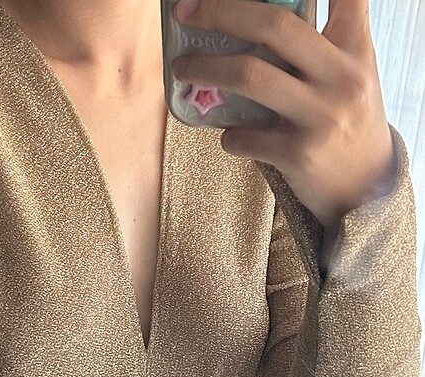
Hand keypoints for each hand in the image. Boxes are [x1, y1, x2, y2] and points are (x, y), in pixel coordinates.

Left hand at [171, 0, 397, 228]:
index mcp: (354, 49)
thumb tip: (254, 21)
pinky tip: (230, 135)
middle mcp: (341, 77)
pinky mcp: (298, 154)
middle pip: (273, 25)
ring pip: (250, 76)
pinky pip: (244, 137)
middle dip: (220, 12)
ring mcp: (319, 116)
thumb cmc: (347, 120)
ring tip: (183, 69)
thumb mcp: (351, 73)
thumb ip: (321, 44)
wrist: (365, 187)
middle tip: (187, 13)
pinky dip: (227, 134)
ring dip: (205, 69)